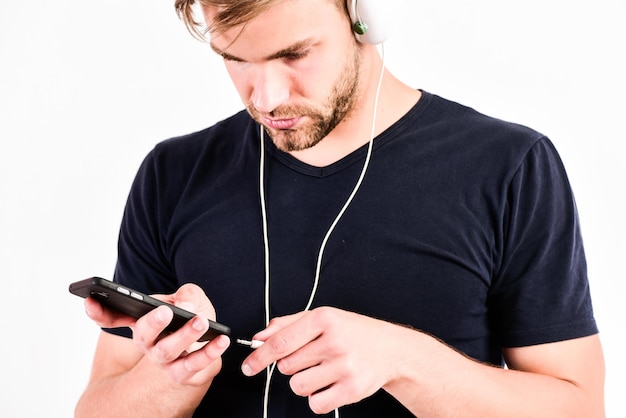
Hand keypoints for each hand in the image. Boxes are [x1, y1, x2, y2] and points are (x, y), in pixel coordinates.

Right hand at [85, 283, 229, 386]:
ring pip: (169, 352)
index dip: (99, 311)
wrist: (199, 351)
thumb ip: (187, 295)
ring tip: (201, 321)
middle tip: (166, 311)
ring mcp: (165, 362)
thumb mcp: (187, 299)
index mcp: (143, 323)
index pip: (114, 318)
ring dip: (185, 336)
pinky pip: (196, 365)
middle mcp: (149, 344)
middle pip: (144, 336)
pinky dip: (210, 352)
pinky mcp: (185, 373)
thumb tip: (187, 305)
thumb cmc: (188, 319)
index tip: (90, 301)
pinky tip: (221, 340)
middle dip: (154, 323)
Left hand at [240, 307, 410, 413]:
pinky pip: (315, 403)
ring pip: (298, 386)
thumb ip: (287, 324)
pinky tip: (331, 384)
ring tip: (323, 370)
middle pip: (286, 366)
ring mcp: (345, 366)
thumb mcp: (323, 317)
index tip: (248, 366)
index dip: (259, 356)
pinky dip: (317, 398)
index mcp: (324, 319)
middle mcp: (334, 341)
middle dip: (292, 365)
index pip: (280, 342)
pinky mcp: (352, 389)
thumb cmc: (352, 332)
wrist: (392, 350)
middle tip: (312, 357)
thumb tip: (258, 338)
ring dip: (304, 382)